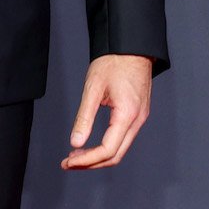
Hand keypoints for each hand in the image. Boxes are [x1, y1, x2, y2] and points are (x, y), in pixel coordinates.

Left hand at [60, 53, 153, 169]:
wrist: (131, 46)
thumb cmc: (113, 62)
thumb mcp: (93, 88)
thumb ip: (84, 117)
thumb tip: (75, 143)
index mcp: (127, 114)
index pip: (108, 150)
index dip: (87, 160)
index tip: (69, 162)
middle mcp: (137, 120)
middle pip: (115, 155)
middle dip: (91, 163)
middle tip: (69, 163)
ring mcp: (140, 118)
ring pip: (120, 149)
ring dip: (98, 157)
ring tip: (76, 155)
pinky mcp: (137, 114)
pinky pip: (123, 138)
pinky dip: (106, 146)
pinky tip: (91, 144)